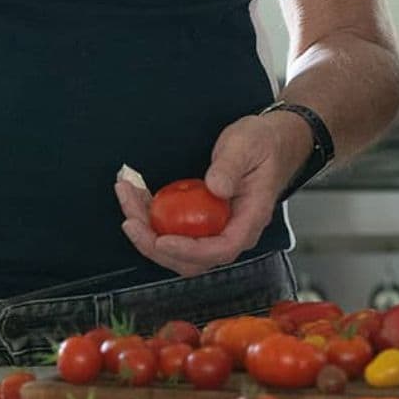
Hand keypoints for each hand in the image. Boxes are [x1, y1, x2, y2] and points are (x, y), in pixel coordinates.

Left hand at [115, 111, 307, 276]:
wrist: (271, 141)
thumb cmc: (264, 144)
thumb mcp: (247, 146)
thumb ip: (231, 167)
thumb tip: (215, 188)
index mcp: (249, 219)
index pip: (220, 249)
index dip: (189, 250)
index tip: (163, 240)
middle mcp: (231, 231)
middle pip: (191, 258)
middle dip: (154, 244)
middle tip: (130, 219)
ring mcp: (215, 228)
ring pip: (176, 246)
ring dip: (146, 229)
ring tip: (127, 197)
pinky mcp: (201, 220)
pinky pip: (173, 228)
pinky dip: (150, 216)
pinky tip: (136, 195)